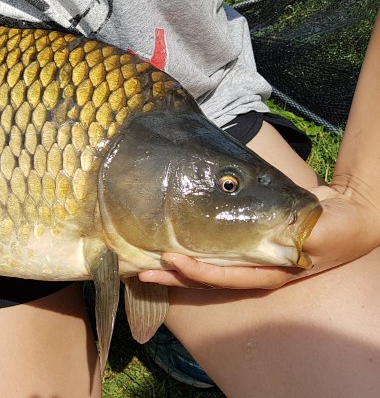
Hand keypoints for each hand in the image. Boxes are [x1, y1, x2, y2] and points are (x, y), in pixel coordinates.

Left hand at [139, 182, 379, 288]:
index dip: (199, 271)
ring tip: (145, 262)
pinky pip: (214, 251)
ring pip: (206, 266)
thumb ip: (300, 239)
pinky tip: (169, 246)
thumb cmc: (338, 228)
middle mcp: (256, 270)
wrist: (351, 214)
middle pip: (208, 278)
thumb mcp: (321, 234)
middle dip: (175, 276)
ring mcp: (250, 259)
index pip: (228, 277)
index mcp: (272, 273)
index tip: (173, 260)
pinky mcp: (245, 242)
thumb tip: (278, 240)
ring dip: (176, 266)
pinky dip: (192, 251)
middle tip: (142, 269)